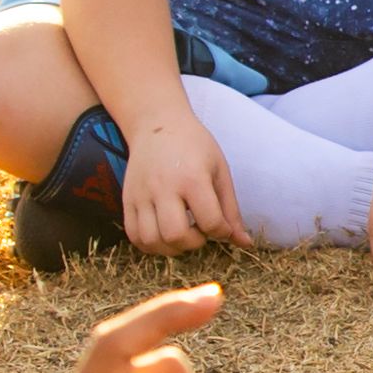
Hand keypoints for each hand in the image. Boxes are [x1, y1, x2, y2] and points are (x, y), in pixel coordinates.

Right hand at [118, 104, 245, 253]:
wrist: (157, 124)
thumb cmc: (194, 146)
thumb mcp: (219, 171)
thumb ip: (231, 210)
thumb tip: (245, 243)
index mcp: (192, 178)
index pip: (210, 221)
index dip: (221, 232)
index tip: (221, 226)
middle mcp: (163, 188)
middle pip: (175, 235)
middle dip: (194, 243)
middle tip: (200, 232)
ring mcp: (141, 194)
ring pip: (151, 240)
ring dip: (170, 248)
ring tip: (181, 235)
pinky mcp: (127, 199)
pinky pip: (133, 235)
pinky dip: (149, 244)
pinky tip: (163, 235)